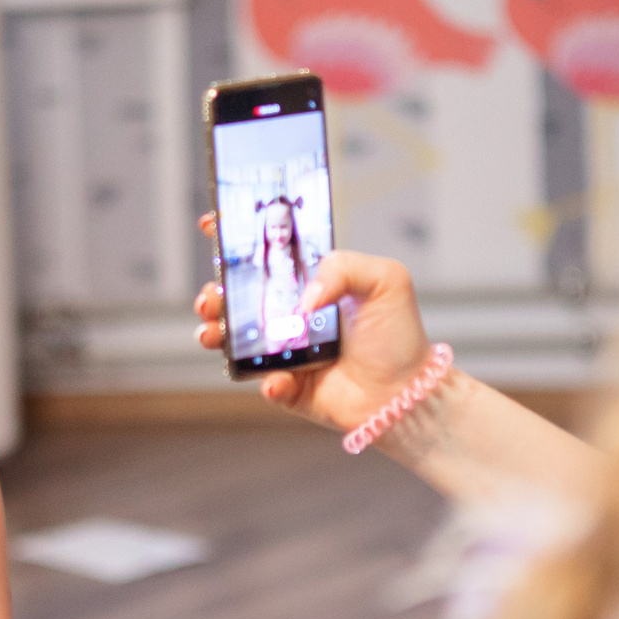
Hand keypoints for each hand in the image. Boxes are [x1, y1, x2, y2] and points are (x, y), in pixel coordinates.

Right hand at [193, 214, 431, 434]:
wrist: (406, 393)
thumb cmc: (397, 335)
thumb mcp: (384, 280)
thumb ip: (342, 268)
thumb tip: (303, 299)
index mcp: (310, 283)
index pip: (268, 255)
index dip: (236, 240)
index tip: (212, 225)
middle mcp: (292, 315)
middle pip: (238, 298)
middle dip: (215, 293)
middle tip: (212, 296)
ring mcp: (285, 351)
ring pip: (236, 340)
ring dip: (217, 333)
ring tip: (214, 331)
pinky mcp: (288, 387)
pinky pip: (264, 383)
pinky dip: (267, 381)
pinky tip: (278, 378)